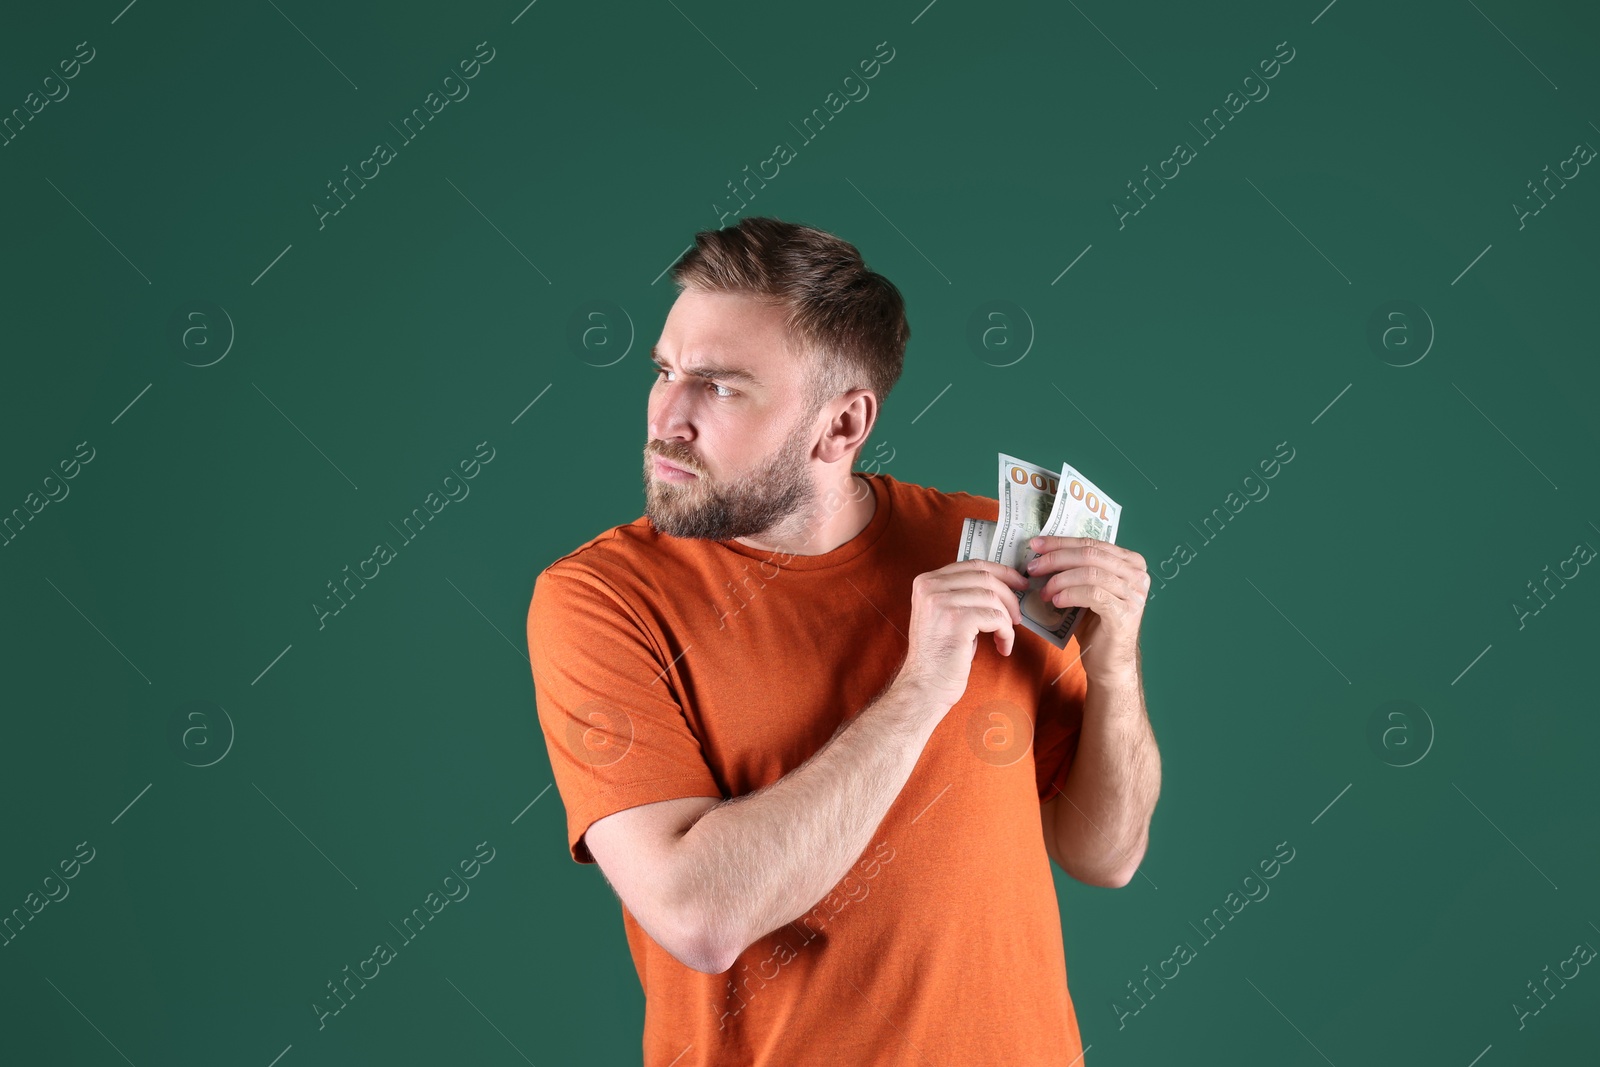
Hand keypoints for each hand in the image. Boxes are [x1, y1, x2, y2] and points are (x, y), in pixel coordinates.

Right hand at [898, 560, 1027, 708]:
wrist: (924, 686)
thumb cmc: (939, 655)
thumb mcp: (943, 614)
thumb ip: (961, 594)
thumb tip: (1001, 584)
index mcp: (926, 581)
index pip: (973, 564)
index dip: (1002, 572)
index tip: (1018, 584)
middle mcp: (930, 587)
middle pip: (985, 577)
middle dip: (1009, 596)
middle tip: (1018, 615)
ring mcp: (942, 602)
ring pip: (993, 597)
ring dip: (1007, 619)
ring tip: (1005, 636)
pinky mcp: (956, 620)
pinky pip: (996, 617)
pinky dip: (1006, 633)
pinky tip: (1002, 647)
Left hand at [1025, 536, 1148, 681]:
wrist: (1109, 662)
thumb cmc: (1095, 625)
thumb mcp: (1085, 590)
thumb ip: (1075, 569)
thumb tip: (1042, 552)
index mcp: (1130, 562)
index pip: (1092, 543)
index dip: (1061, 542)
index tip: (1035, 544)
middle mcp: (1137, 575)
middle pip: (1090, 554)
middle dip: (1056, 558)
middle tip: (1033, 567)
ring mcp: (1134, 594)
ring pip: (1090, 572)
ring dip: (1060, 579)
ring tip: (1043, 591)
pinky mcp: (1125, 613)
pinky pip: (1093, 593)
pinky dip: (1070, 594)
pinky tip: (1055, 601)